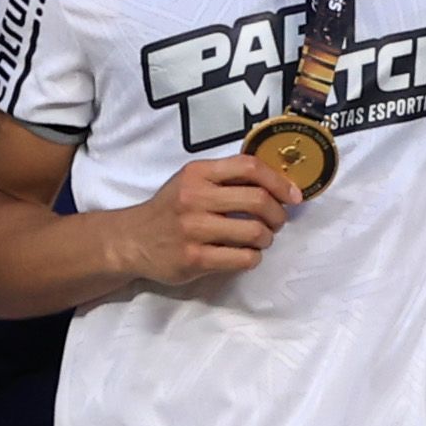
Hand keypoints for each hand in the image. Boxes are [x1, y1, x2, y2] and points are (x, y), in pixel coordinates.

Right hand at [113, 153, 296, 284]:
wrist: (131, 240)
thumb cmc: (171, 209)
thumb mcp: (192, 181)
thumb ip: (228, 178)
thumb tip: (280, 183)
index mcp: (197, 173)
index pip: (249, 167)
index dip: (279, 181)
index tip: (293, 196)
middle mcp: (194, 198)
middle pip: (258, 200)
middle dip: (278, 214)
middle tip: (276, 222)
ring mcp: (192, 229)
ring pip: (255, 232)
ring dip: (267, 238)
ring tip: (260, 239)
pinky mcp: (193, 258)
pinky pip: (243, 258)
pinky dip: (252, 257)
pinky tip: (244, 254)